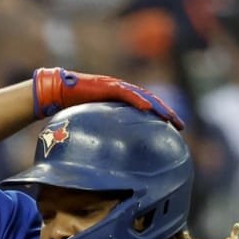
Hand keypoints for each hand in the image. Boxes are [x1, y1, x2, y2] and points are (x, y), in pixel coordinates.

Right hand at [32, 67, 183, 129]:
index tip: (173, 128)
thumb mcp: (93, 121)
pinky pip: (128, 95)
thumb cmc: (72, 108)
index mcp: (121, 98)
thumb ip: (103, 129)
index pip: (147, 106)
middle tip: (180, 126)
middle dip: (167, 113)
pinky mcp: (108, 87)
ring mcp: (116, 87)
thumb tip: (105, 151)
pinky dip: (139, 102)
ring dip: (159, 108)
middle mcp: (123, 90)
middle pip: (151, 101)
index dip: (161, 116)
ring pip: (144, 97)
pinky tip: (150, 110)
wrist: (58, 93)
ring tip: (171, 118)